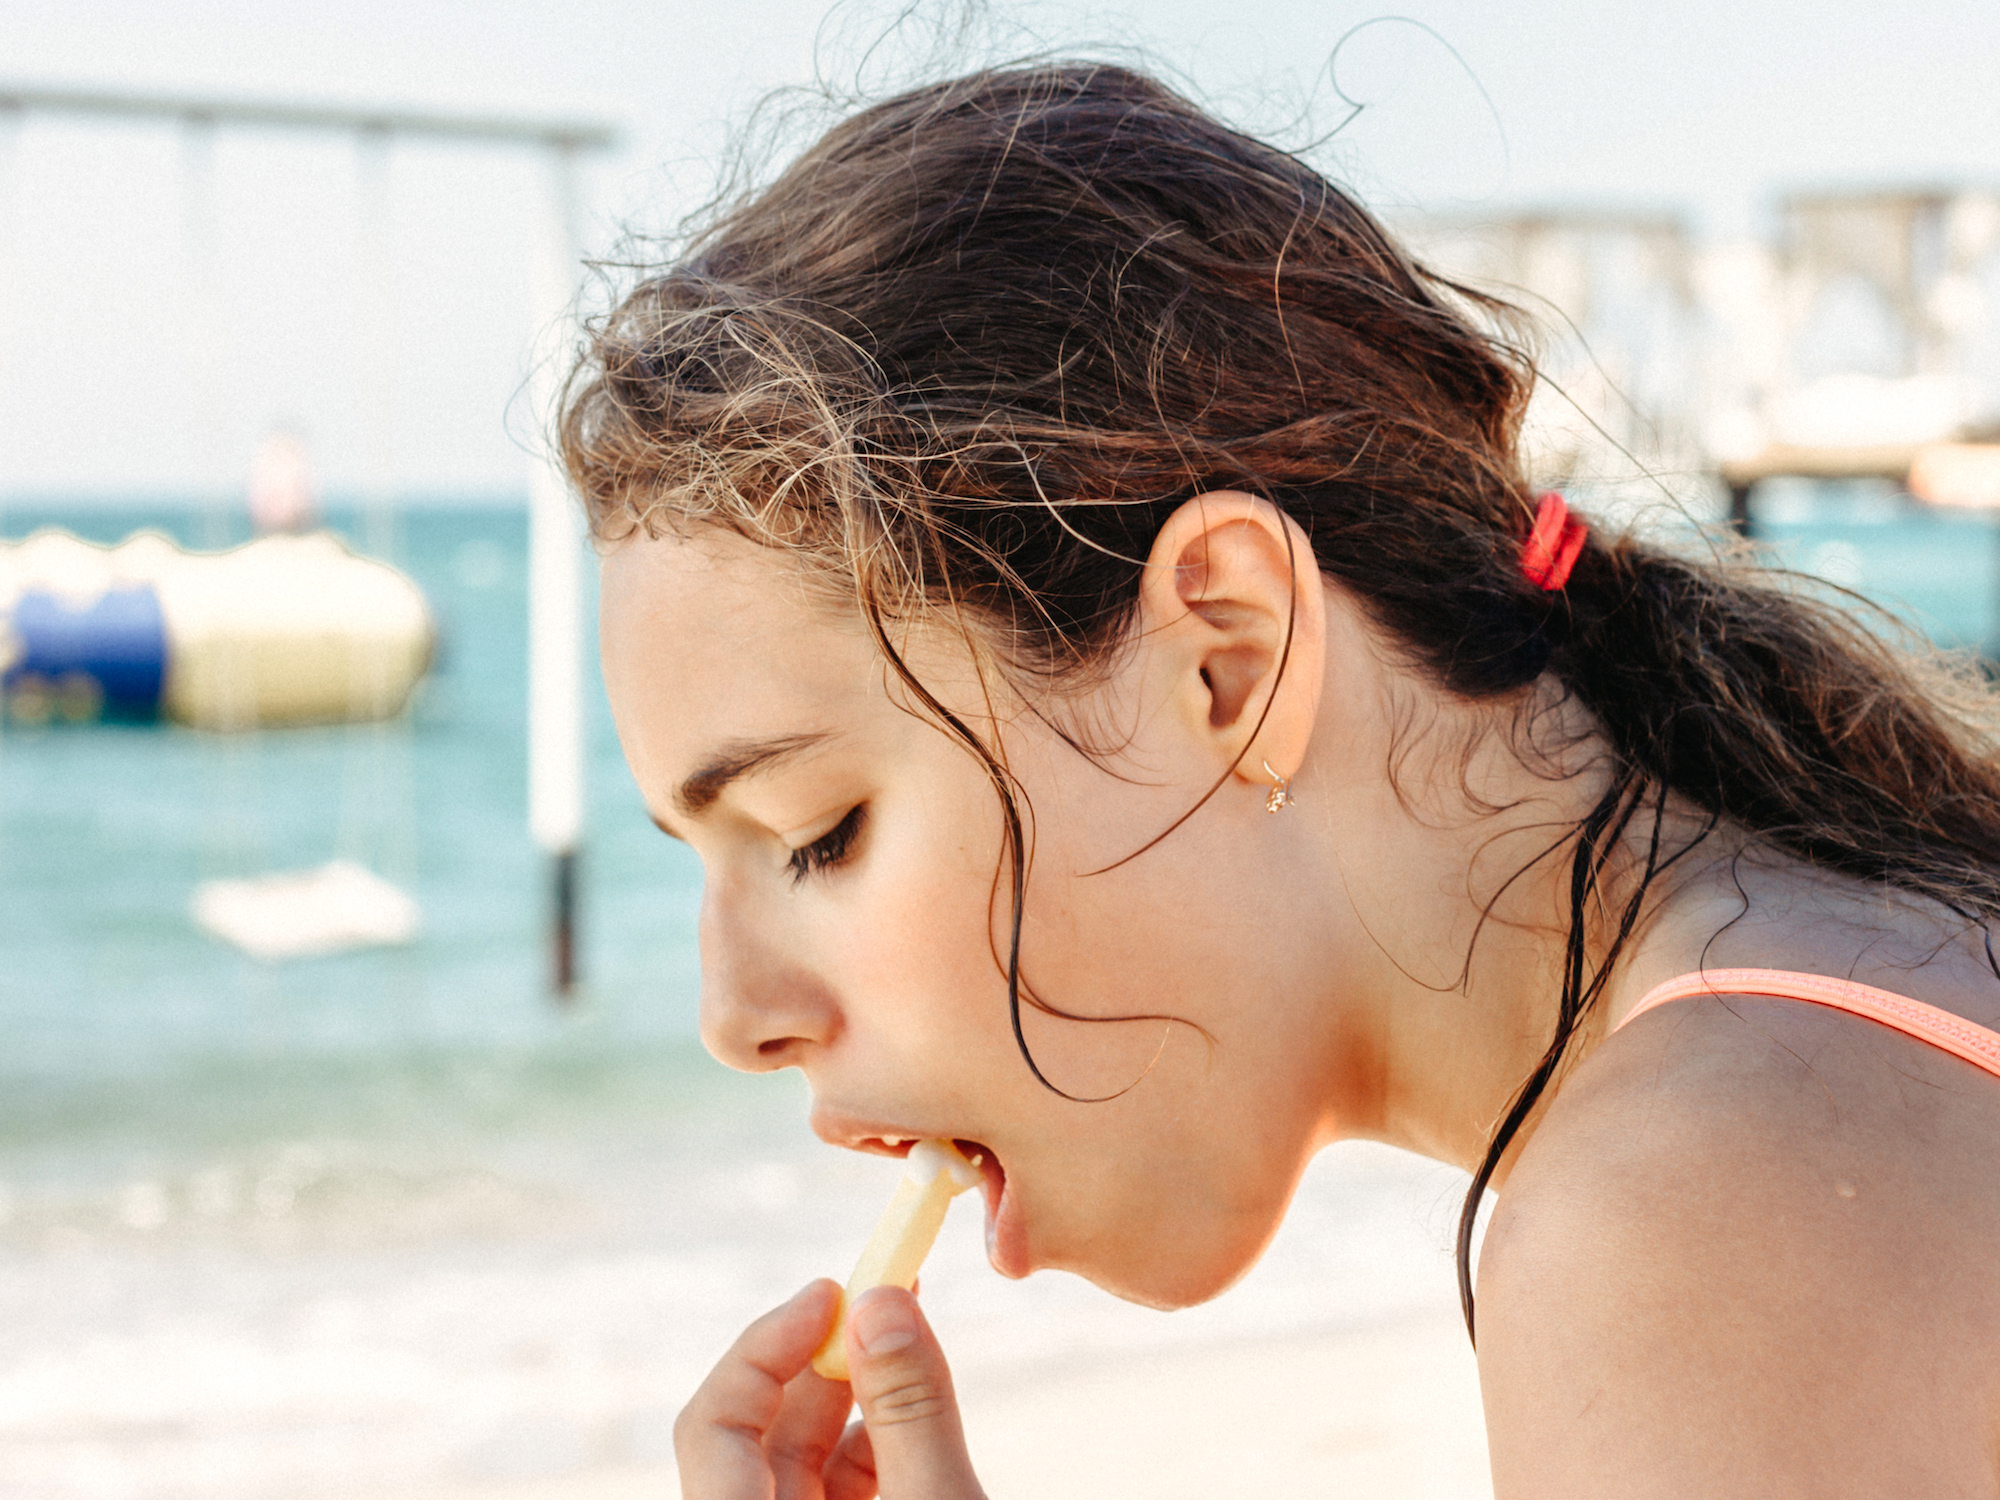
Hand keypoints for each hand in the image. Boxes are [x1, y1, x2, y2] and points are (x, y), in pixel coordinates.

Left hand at [675, 1279, 987, 1498]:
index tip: (832, 1292)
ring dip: (855, 1397)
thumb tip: (881, 1303)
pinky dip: (874, 1447)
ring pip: (798, 1462)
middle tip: (884, 1293)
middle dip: (823, 1359)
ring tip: (908, 1339)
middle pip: (758, 1434)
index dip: (766, 1347)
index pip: (713, 1423)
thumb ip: (909, 1410)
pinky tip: (918, 1412)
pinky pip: (832, 1491)